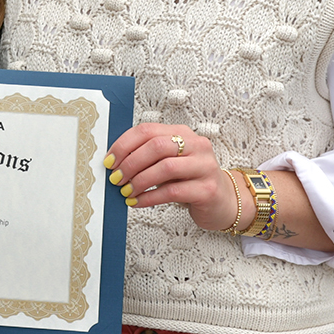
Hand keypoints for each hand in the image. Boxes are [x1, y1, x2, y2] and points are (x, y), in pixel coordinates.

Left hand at [105, 124, 238, 231]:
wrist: (223, 201)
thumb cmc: (190, 180)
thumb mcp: (170, 162)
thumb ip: (149, 157)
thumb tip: (115, 162)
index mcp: (183, 133)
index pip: (148, 130)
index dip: (124, 144)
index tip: (110, 160)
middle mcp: (196, 145)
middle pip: (157, 146)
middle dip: (131, 163)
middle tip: (116, 178)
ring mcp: (205, 167)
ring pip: (165, 168)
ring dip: (140, 181)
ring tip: (126, 191)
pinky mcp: (207, 190)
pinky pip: (173, 192)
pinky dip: (150, 198)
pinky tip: (138, 202)